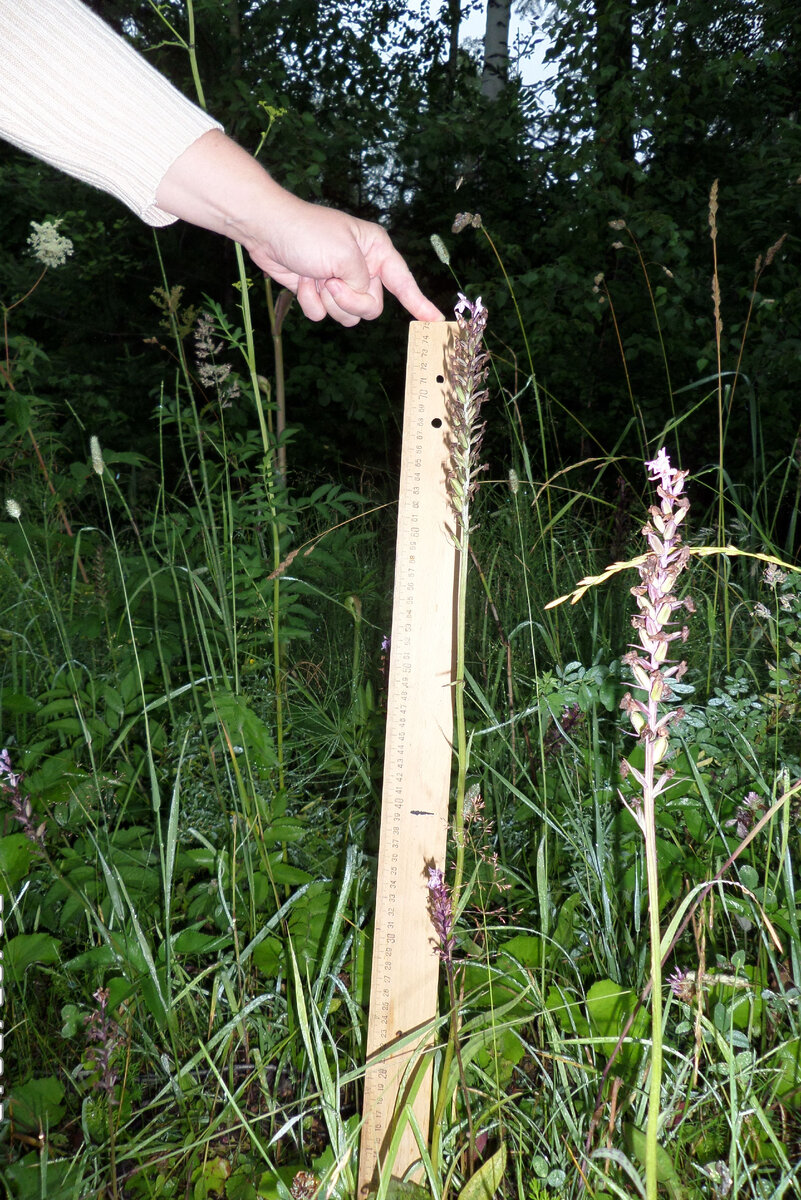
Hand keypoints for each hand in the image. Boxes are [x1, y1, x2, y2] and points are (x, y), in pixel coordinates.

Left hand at [157, 131, 443, 326]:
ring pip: (348, 315)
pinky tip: (302, 282)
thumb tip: (359, 303)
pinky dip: (311, 302)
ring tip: (315, 278)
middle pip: (371, 307)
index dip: (419, 303)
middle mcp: (362, 267)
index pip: (404, 282)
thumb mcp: (345, 257)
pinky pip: (324, 315)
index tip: (436, 321)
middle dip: (350, 300)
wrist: (266, 231)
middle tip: (332, 282)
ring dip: (328, 302)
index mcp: (376, 251)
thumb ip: (361, 286)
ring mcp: (340, 281)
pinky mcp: (320, 291)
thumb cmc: (307, 233)